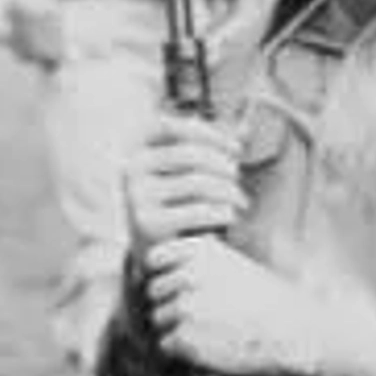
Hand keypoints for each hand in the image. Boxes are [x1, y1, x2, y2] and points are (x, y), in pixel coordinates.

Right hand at [124, 115, 244, 266]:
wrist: (154, 248)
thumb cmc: (176, 200)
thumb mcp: (183, 170)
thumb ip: (205, 148)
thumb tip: (244, 129)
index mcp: (136, 148)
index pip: (171, 126)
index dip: (208, 133)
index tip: (237, 149)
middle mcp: (131, 168)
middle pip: (191, 155)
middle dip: (223, 165)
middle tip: (238, 178)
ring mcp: (137, 195)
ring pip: (199, 183)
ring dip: (229, 191)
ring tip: (241, 200)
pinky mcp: (148, 223)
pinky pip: (198, 211)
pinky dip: (222, 212)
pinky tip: (231, 216)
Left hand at [143, 239, 375, 375]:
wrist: (293, 335)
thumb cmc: (267, 302)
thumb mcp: (233, 266)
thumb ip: (195, 263)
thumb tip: (151, 270)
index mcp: (198, 250)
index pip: (154, 259)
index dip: (164, 276)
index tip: (182, 289)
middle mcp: (187, 275)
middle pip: (154, 292)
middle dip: (170, 305)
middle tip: (203, 318)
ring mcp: (184, 307)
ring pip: (158, 320)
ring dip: (176, 329)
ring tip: (210, 333)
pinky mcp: (184, 339)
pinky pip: (165, 345)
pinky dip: (181, 352)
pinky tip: (208, 349)